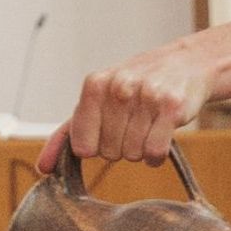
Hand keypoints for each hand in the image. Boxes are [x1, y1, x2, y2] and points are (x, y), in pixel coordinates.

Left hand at [46, 42, 223, 169]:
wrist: (187, 63)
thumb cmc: (137, 85)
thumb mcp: (98, 99)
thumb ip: (68, 133)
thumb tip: (43, 168)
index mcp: (95, 84)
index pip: (82, 146)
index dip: (96, 146)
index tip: (108, 130)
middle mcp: (119, 87)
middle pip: (108, 153)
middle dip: (120, 146)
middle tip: (133, 123)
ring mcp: (146, 95)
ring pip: (132, 155)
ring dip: (141, 149)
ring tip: (149, 124)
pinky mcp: (172, 107)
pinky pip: (155, 153)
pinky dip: (157, 155)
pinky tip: (161, 135)